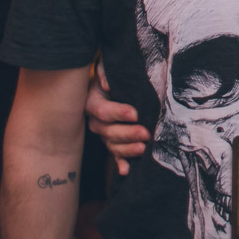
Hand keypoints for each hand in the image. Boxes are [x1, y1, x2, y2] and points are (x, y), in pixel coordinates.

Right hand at [85, 58, 147, 175]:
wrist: (113, 84)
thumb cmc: (114, 74)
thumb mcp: (108, 67)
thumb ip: (105, 71)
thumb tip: (106, 84)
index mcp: (92, 102)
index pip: (102, 110)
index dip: (118, 113)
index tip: (135, 113)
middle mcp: (96, 121)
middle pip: (108, 131)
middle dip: (128, 133)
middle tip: (146, 133)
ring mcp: (104, 134)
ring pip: (112, 145)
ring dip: (127, 149)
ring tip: (143, 148)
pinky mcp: (113, 142)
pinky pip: (115, 156)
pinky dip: (121, 164)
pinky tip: (126, 171)